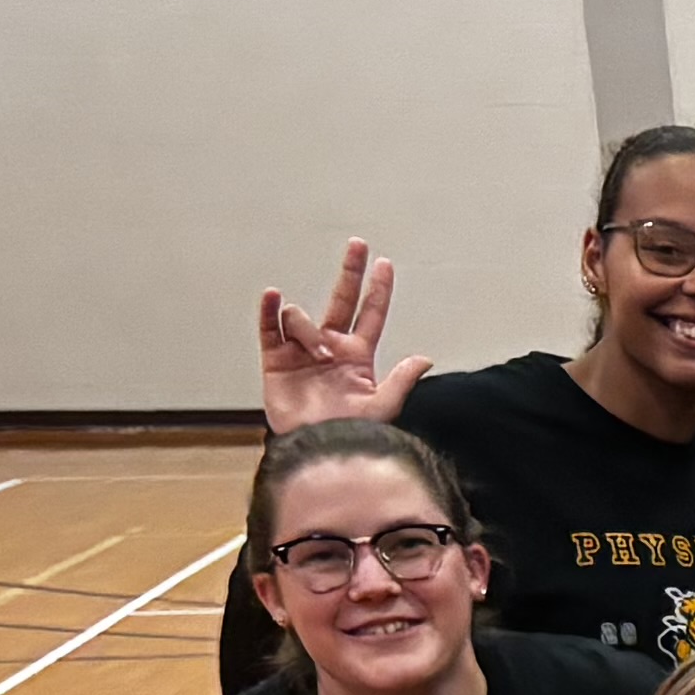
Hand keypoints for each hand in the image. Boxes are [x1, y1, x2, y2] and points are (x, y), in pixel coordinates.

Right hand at [259, 241, 419, 428]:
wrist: (315, 450)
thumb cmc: (350, 433)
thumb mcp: (381, 407)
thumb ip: (401, 381)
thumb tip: (425, 358)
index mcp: (358, 355)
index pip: (371, 314)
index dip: (378, 290)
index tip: (384, 263)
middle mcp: (331, 347)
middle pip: (342, 300)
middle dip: (350, 272)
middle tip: (358, 244)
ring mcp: (302, 351)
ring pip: (303, 317)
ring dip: (308, 329)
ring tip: (314, 355)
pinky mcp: (276, 360)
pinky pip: (270, 328)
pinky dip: (270, 311)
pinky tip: (273, 297)